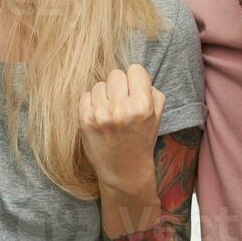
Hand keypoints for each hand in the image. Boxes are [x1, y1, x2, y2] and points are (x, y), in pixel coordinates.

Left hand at [78, 64, 165, 193]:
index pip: (135, 69)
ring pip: (99, 84)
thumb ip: (152, 91)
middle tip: (121, 103)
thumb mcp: (156, 116)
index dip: (135, 80)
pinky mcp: (84, 120)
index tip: (134, 91)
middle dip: (119, 86)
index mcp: (142, 106)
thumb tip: (136, 74)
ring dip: (104, 95)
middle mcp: (121, 109)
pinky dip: (91, 104)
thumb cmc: (141, 140)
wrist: (124, 170)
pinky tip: (99, 117)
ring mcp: (101, 114)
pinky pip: (85, 96)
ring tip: (110, 112)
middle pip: (116, 74)